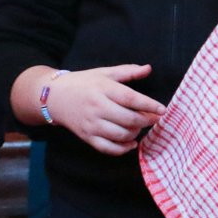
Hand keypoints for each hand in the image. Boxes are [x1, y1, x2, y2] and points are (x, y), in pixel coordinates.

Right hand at [42, 65, 165, 156]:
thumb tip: (148, 68)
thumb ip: (128, 72)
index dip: (149, 105)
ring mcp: (91, 124)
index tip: (163, 110)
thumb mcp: (104, 73)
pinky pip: (107, 148)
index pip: (130, 98)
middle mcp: (97, 107)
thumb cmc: (83, 83)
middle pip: (128, 119)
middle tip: (154, 118)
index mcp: (103, 89)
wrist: (54, 97)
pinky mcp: (86, 137)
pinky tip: (131, 143)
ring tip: (139, 127)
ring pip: (120, 135)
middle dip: (146, 121)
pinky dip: (122, 149)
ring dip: (135, 133)